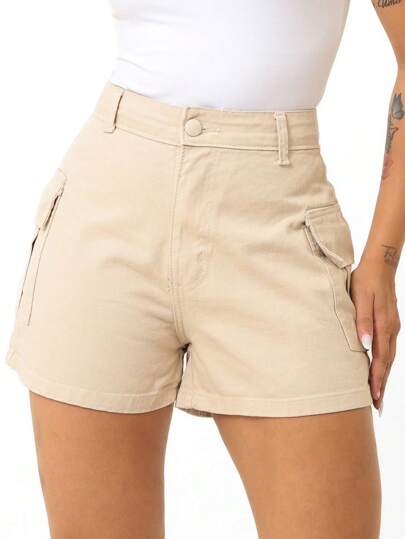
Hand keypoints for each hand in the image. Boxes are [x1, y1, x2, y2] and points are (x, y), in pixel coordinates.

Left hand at [351, 262, 400, 410]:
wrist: (380, 265)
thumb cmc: (364, 281)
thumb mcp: (359, 298)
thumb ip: (362, 322)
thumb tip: (365, 345)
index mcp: (383, 327)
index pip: (380, 360)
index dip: (376, 380)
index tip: (373, 397)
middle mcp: (391, 330)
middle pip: (387, 363)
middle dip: (381, 384)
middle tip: (377, 405)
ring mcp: (393, 327)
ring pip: (389, 357)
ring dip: (384, 376)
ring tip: (378, 393)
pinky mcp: (390, 323)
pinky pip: (389, 348)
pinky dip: (385, 362)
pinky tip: (380, 368)